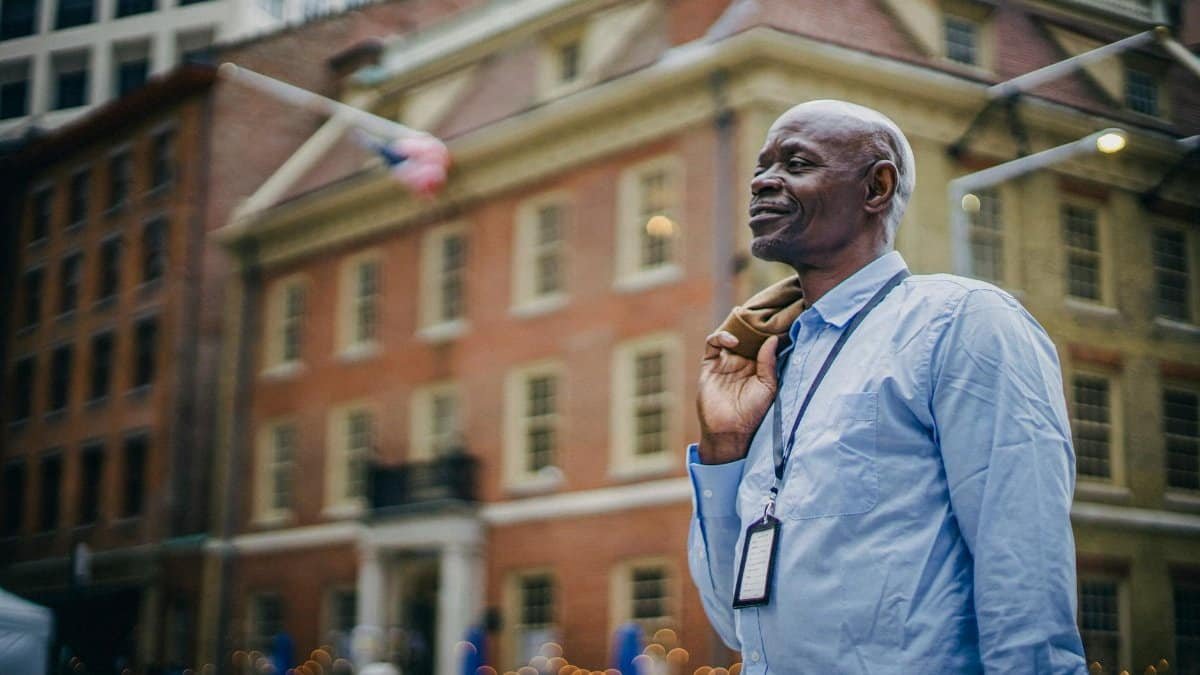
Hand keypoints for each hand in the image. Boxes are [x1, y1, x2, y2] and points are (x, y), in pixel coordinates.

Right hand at [696, 332, 778, 463]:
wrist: (730, 430)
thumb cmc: (753, 412)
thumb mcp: (768, 386)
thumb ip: (768, 362)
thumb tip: (773, 339)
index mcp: (758, 366)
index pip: (762, 341)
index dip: (767, 330)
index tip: (777, 319)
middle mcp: (742, 361)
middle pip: (746, 335)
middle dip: (752, 324)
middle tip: (760, 313)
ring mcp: (725, 362)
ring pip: (730, 335)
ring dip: (737, 327)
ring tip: (746, 324)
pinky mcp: (710, 364)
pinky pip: (713, 344)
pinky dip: (720, 336)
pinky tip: (732, 339)